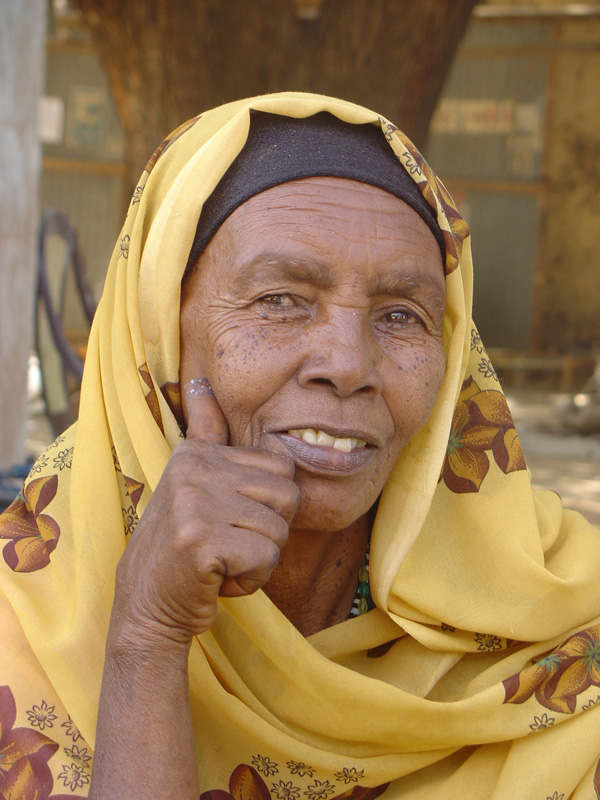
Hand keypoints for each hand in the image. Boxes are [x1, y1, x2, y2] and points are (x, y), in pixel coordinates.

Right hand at [110, 378, 298, 648]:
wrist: (147, 606)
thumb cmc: (183, 547)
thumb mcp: (192, 481)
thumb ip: (206, 432)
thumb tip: (199, 379)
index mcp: (197, 452)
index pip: (281, 465)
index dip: (267, 504)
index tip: (229, 519)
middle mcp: (194, 469)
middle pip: (288, 496)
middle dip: (268, 532)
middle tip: (226, 544)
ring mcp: (195, 503)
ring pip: (279, 531)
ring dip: (258, 559)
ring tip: (219, 561)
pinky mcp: (200, 540)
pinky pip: (265, 558)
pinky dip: (250, 580)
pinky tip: (216, 579)